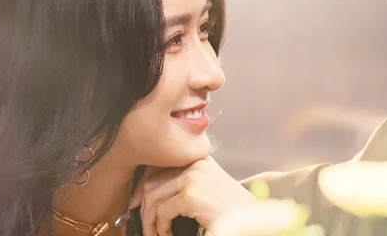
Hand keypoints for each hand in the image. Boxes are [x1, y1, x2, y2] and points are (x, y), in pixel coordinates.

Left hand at [129, 156, 256, 235]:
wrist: (251, 218)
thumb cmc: (231, 208)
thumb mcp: (205, 187)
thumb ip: (183, 183)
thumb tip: (146, 194)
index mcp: (199, 159)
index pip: (160, 166)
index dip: (142, 186)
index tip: (136, 203)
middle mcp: (195, 163)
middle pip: (152, 182)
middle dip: (143, 207)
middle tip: (146, 225)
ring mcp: (193, 178)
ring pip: (153, 198)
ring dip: (149, 221)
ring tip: (156, 234)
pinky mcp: (191, 195)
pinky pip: (162, 212)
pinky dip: (161, 228)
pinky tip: (167, 235)